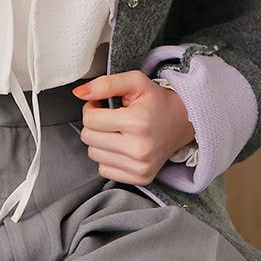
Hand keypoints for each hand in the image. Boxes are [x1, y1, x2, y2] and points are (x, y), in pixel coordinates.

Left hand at [71, 70, 195, 184]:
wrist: (182, 122)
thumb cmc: (156, 101)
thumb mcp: (134, 81)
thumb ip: (105, 83)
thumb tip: (79, 92)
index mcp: (137, 123)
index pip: (90, 120)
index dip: (91, 107)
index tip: (101, 104)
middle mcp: (139, 149)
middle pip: (89, 138)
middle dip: (94, 124)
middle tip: (109, 116)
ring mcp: (140, 167)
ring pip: (93, 155)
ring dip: (99, 141)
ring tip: (116, 130)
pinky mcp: (140, 178)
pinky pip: (104, 170)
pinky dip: (107, 157)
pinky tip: (121, 146)